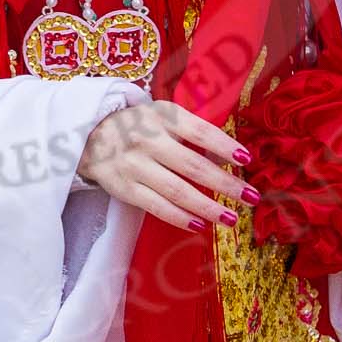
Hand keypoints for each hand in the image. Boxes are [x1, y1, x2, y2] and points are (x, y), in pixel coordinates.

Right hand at [77, 99, 254, 231]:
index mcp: (162, 116)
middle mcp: (147, 139)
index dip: (224, 146)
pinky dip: (180, 217)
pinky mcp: (124, 188)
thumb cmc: (139, 126)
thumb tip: (230, 159)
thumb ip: (192, 132)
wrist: (90, 136)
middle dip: (226, 184)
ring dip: (208, 207)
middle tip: (251, 197)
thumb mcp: (163, 117)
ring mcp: (134, 165)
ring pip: (177, 190)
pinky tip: (200, 225)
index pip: (199, 131)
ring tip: (231, 218)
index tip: (247, 160)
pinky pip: (157, 206)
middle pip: (193, 165)